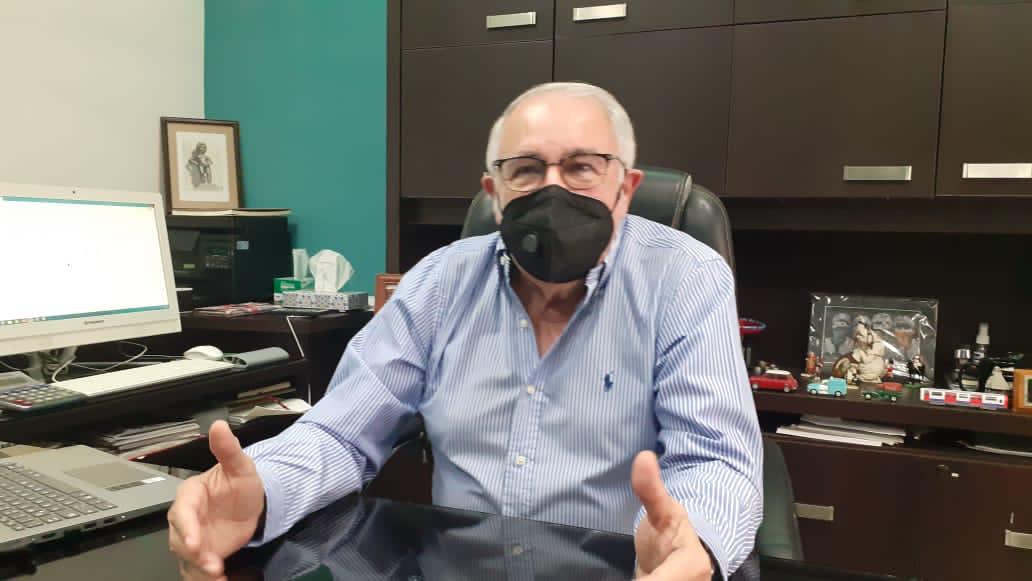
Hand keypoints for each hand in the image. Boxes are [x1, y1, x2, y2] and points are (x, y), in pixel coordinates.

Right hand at [168, 421, 265, 580]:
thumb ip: (228, 449)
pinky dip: (207, 578)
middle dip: (194, 554)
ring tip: (218, 577)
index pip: (182, 513)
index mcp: (190, 496)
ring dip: (200, 571)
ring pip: (187, 559)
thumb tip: (219, 426)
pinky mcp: (202, 555)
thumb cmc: (240, 484)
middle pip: (180, 541)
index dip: (186, 528)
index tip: (194, 541)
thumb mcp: (240, 466)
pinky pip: (198, 571)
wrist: (251, 505)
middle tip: (213, 565)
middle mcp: (186, 520)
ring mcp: (193, 539)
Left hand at [632, 451, 713, 580]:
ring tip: (629, 572)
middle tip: (629, 570)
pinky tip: (634, 577)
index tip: (636, 576)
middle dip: (638, 578)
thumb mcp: (663, 511)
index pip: (660, 579)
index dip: (646, 579)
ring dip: (637, 579)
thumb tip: (643, 457)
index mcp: (691, 567)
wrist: (683, 560)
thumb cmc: (673, 534)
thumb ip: (650, 489)